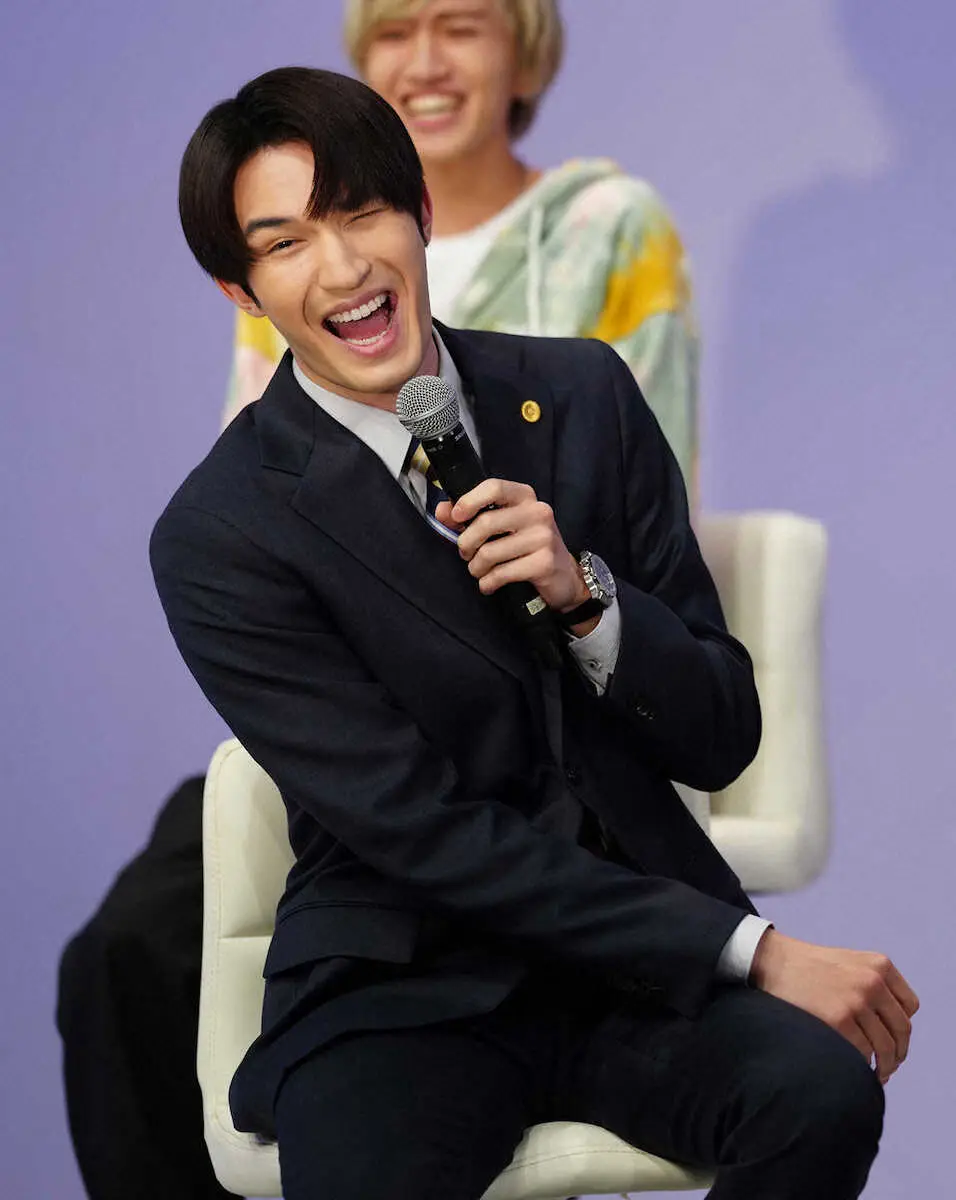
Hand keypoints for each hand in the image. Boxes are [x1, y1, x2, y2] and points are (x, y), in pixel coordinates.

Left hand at [435, 479, 591, 618]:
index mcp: (525, 496)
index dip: (469, 501)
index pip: (493, 487)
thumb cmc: (526, 547)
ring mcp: (543, 537)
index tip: (456, 517)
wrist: (564, 577)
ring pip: (489, 552)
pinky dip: (488, 583)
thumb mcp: (501, 527)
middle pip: (485, 523)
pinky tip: (489, 584)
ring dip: (476, 568)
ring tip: (480, 572)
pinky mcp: (544, 563)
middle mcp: (537, 512)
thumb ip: (470, 517)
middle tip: (467, 554)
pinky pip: (501, 573)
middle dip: (466, 544)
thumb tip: (442, 511)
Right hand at [750, 930, 918, 1084]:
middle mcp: (873, 982)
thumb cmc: (809, 966)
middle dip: (897, 1053)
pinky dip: (862, 1065)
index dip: (901, 1026)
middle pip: (901, 1030)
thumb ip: (874, 984)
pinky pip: (862, 1053)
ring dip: (884, 1066)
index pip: (909, 1006)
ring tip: (877, 1075)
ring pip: (885, 1047)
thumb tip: (891, 1028)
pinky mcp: (838, 1020)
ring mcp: (856, 1001)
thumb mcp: (850, 962)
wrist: (774, 961)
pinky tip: (857, 1069)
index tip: (892, 1039)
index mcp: (880, 965)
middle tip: (889, 1066)